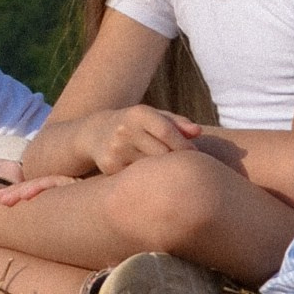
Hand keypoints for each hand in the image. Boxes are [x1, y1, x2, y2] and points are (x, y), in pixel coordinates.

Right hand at [79, 105, 211, 175]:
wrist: (95, 133)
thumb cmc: (136, 125)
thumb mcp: (154, 117)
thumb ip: (177, 123)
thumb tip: (198, 132)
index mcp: (138, 114)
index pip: (166, 131)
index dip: (184, 146)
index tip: (196, 156)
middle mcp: (124, 130)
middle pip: (160, 153)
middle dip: (175, 161)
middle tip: (186, 168)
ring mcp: (115, 150)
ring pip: (150, 168)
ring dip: (163, 173)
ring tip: (170, 174)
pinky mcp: (109, 167)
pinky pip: (138, 178)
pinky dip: (148, 179)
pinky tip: (150, 178)